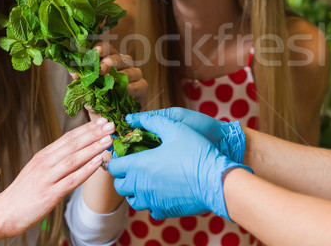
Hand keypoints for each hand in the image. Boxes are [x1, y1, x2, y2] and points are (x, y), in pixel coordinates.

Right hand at [0, 118, 114, 238]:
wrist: (2, 214)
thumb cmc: (23, 193)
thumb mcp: (37, 170)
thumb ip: (55, 160)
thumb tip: (77, 151)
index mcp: (43, 156)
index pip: (68, 137)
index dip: (87, 128)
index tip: (102, 120)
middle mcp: (45, 163)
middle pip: (73, 144)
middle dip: (94, 133)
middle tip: (111, 124)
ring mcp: (47, 178)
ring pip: (74, 159)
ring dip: (93, 148)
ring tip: (109, 139)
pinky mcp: (49, 194)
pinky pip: (72, 179)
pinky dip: (86, 170)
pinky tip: (98, 162)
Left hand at [71, 42, 147, 103]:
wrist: (106, 117)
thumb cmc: (96, 99)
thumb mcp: (85, 89)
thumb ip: (81, 79)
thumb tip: (74, 72)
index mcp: (107, 59)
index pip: (106, 48)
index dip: (101, 48)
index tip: (96, 51)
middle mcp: (122, 64)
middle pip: (119, 57)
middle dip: (110, 61)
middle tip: (101, 68)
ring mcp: (134, 74)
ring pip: (131, 69)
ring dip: (121, 74)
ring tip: (112, 80)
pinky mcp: (142, 86)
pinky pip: (139, 84)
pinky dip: (131, 87)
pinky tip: (124, 90)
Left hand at [108, 113, 251, 219]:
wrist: (217, 181)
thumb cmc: (196, 152)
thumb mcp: (175, 128)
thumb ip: (151, 121)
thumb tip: (132, 118)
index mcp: (139, 165)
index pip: (114, 167)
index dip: (117, 159)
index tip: (126, 153)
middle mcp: (141, 186)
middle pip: (120, 185)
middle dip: (124, 175)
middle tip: (136, 165)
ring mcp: (152, 201)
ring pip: (133, 200)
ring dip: (135, 190)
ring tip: (147, 178)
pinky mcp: (165, 211)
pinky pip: (150, 209)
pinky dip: (151, 200)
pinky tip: (162, 190)